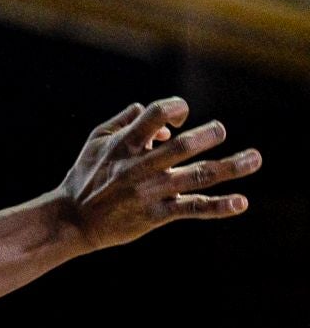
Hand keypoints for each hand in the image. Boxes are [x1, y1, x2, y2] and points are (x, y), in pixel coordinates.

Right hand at [56, 98, 259, 251]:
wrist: (73, 219)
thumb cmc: (85, 175)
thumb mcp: (96, 140)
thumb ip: (124, 120)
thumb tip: (155, 115)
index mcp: (124, 144)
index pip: (154, 115)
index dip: (173, 108)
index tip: (181, 114)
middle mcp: (139, 166)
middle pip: (182, 147)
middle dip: (207, 135)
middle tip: (220, 129)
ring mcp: (151, 192)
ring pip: (197, 176)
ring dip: (230, 167)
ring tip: (255, 158)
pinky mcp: (157, 215)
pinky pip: (193, 208)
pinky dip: (219, 206)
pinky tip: (241, 202)